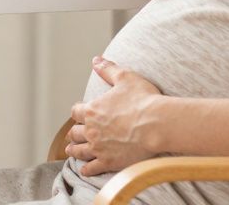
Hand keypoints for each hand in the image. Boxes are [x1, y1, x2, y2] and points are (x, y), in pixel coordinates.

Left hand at [66, 57, 163, 175]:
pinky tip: (84, 169)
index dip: (78, 112)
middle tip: (73, 135)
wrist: (156, 124)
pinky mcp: (108, 162)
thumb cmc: (143, 100)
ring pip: (79, 151)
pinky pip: (91, 168)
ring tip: (71, 151)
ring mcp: (98, 148)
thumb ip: (108, 69)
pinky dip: (86, 169)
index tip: (80, 113)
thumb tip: (96, 60)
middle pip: (75, 133)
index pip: (76, 112)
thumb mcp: (125, 78)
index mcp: (92, 110)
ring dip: (74, 150)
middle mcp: (91, 130)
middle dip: (74, 133)